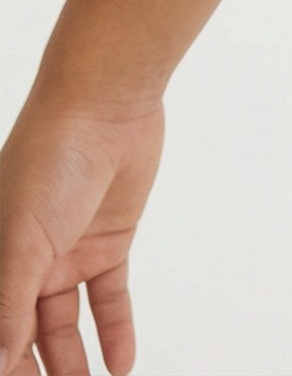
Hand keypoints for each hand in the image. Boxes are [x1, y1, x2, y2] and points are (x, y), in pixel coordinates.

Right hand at [0, 93, 163, 375]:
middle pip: (26, 335)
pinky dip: (115, 332)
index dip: (5, 361)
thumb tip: (1, 362)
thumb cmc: (49, 157)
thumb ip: (10, 305)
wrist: (104, 102)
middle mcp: (26, 262)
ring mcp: (68, 252)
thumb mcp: (23, 240)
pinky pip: (109, 299)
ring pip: (67, 326)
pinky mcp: (109, 240)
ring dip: (75, 364)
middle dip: (36, 373)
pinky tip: (120, 365)